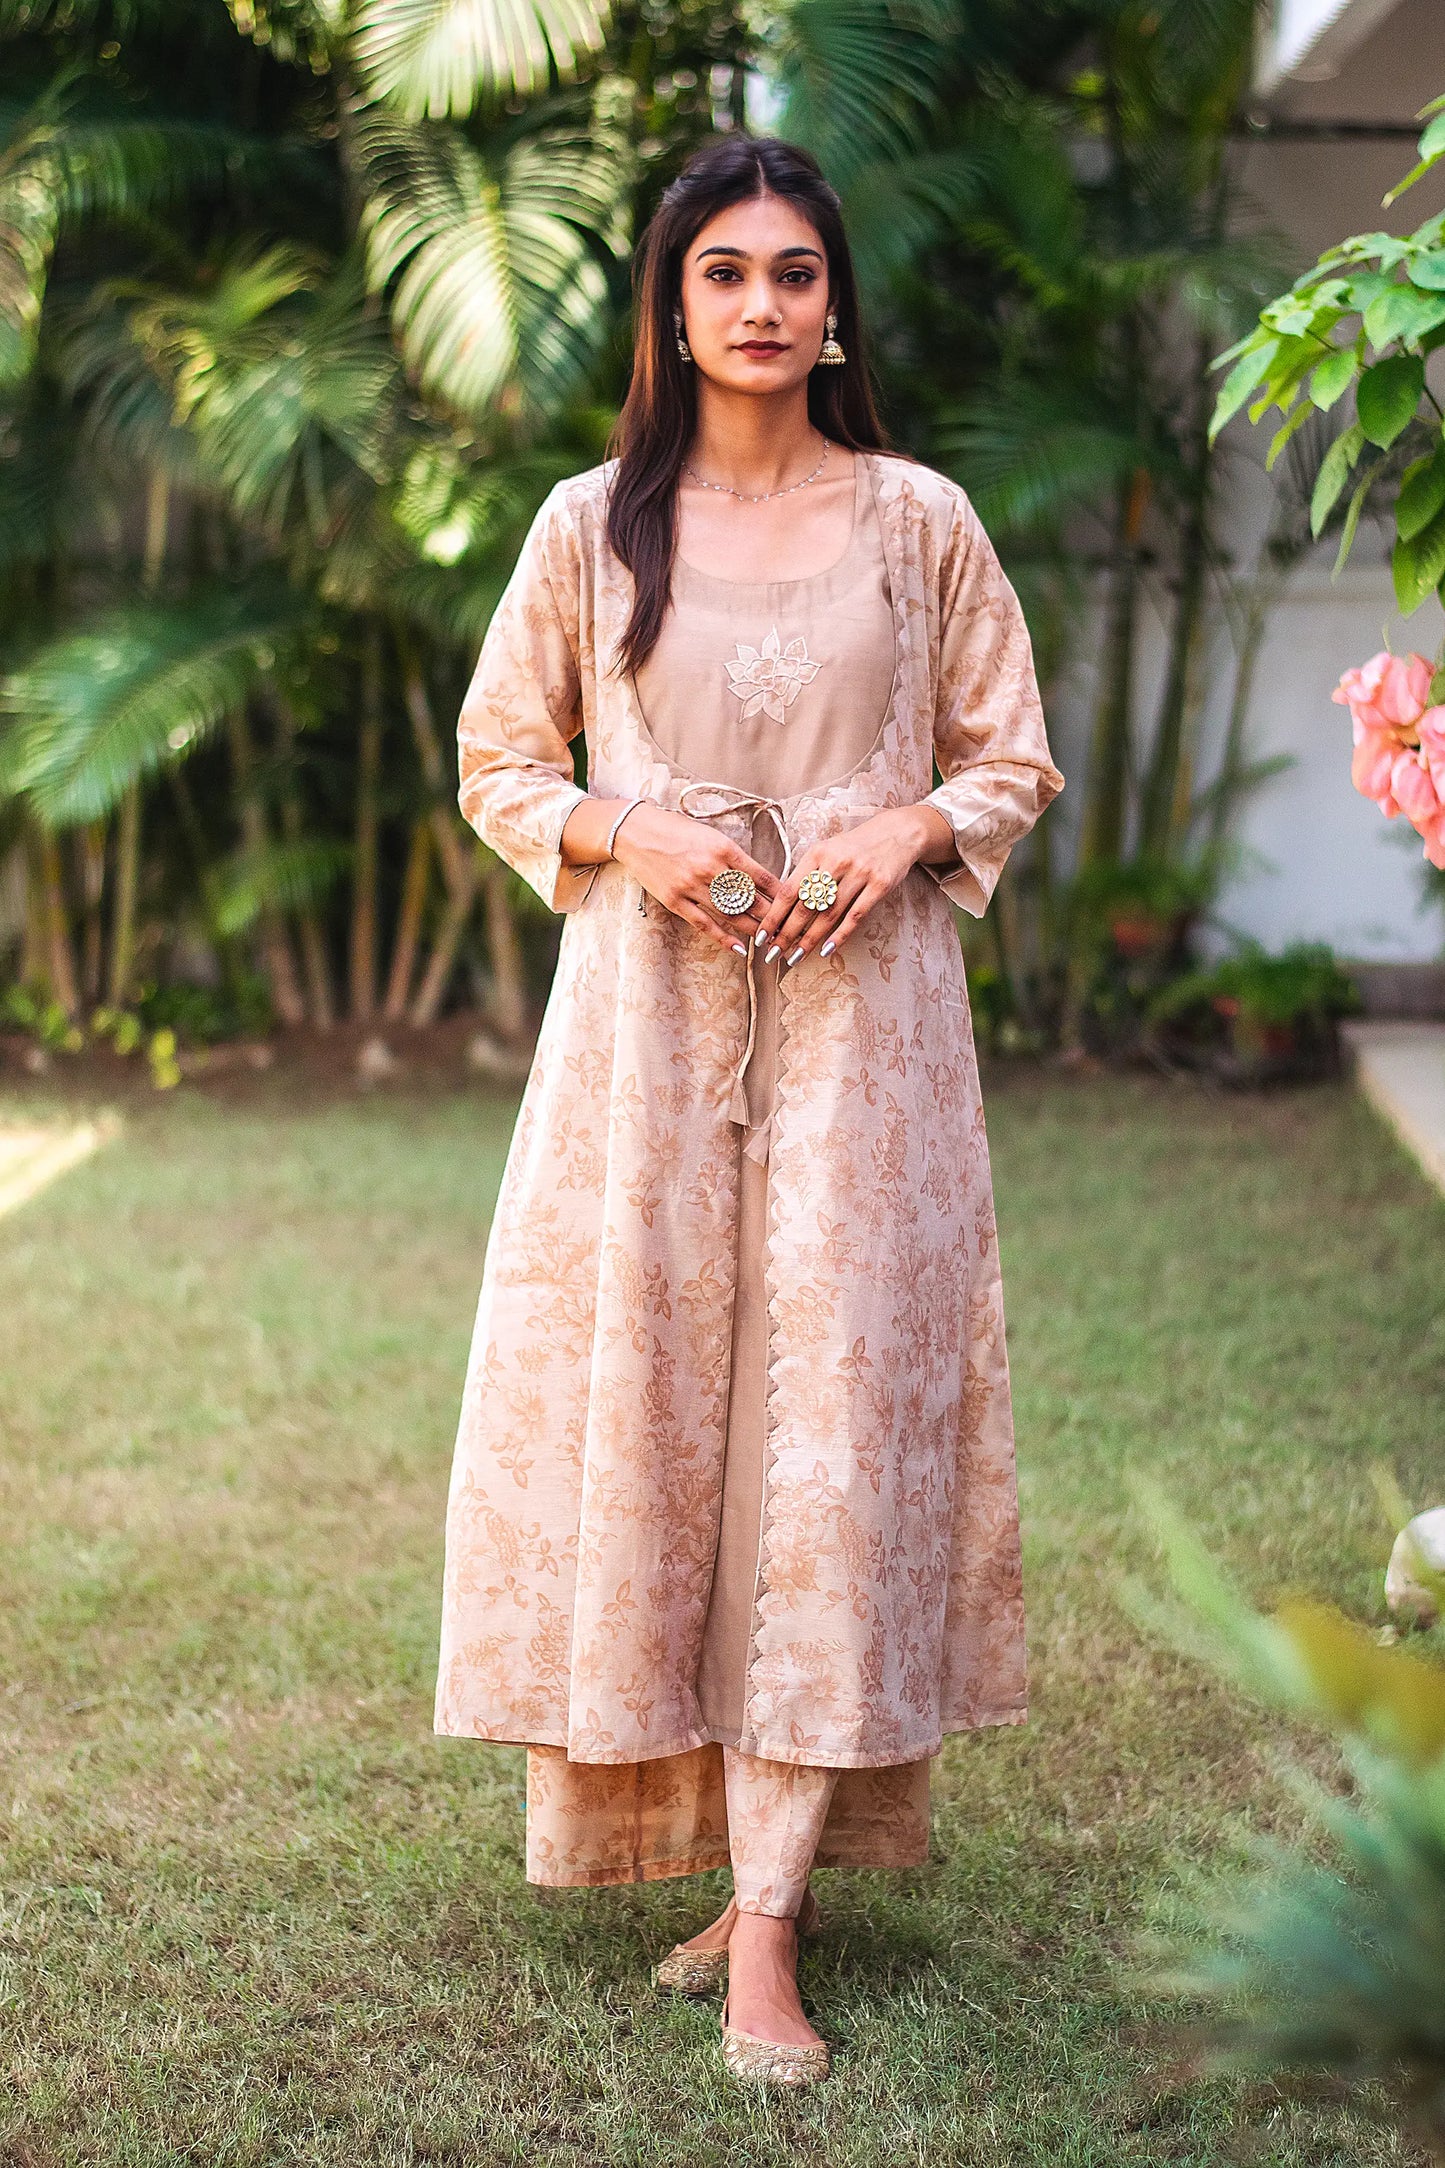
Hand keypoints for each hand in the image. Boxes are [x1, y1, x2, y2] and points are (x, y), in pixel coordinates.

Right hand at [611, 802, 779, 954]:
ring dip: (753, 929)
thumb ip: (733, 856)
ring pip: (731, 914)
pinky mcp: (676, 901)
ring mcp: (692, 887)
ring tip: (769, 940)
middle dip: (772, 916)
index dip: (780, 895)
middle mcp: (710, 869)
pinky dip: (724, 938)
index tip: (792, 906)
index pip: (762, 877)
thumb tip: (757, 878)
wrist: (635, 832)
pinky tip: (740, 948)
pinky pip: (704, 924)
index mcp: (724, 848)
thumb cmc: (676, 829)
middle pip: (750, 899)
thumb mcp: (710, 835)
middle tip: (788, 929)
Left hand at [756, 805, 956, 965]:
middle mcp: (837, 862)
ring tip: (795, 957)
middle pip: (806, 905)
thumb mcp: (827, 850)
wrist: (897, 833)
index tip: (761, 936)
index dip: (773, 916)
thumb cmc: (855, 847)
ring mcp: (860, 874)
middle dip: (786, 934)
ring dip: (809, 939)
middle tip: (772, 954)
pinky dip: (840, 936)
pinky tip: (826, 950)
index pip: (788, 889)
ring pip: (829, 914)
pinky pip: (856, 916)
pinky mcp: (879, 885)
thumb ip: (807, 873)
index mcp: (818, 852)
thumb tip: (781, 906)